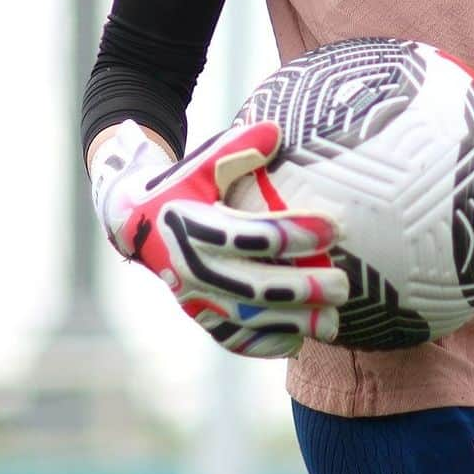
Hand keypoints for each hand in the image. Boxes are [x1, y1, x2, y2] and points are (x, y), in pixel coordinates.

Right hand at [90, 119, 348, 356]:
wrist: (131, 219)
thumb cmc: (181, 184)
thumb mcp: (199, 161)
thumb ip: (236, 148)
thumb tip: (276, 130)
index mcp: (195, 225)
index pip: (252, 234)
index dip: (294, 232)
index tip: (334, 228)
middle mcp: (192, 266)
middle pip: (255, 284)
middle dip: (302, 287)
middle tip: (342, 284)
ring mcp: (193, 296)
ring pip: (247, 318)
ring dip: (291, 323)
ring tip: (333, 323)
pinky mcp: (195, 314)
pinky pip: (229, 337)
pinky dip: (261, 344)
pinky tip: (294, 341)